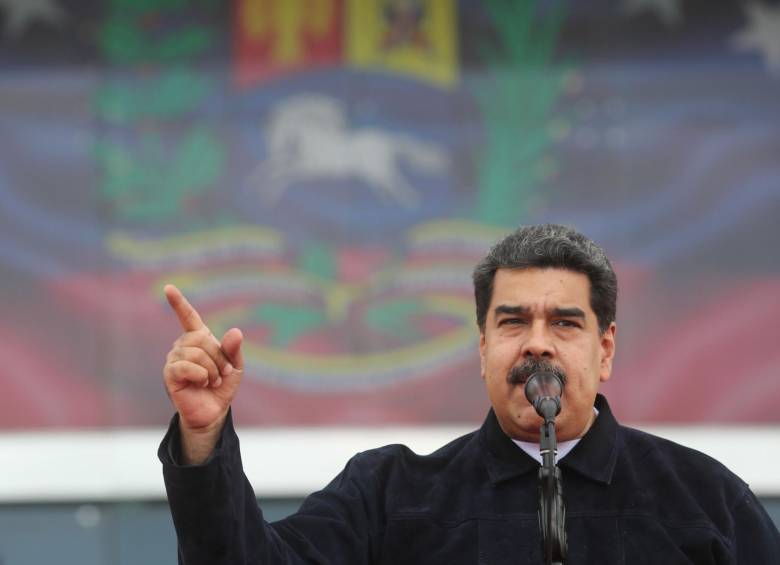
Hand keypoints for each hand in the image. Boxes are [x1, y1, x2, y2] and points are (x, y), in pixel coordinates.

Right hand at [162, 284, 243, 462]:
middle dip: (219, 358)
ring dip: (212, 370)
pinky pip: (187, 366)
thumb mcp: (235, 366)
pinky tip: (202, 383)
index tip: (168, 287)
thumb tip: (235, 332)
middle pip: (202, 339)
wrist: (212, 411)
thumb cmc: (222, 386)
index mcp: (199, 339)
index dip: (178, 302)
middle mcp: (183, 345)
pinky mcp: (170, 374)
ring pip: (196, 353)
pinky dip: (201, 375)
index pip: (188, 316)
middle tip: (222, 374)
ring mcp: (174, 359)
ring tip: (212, 381)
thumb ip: (234, 349)